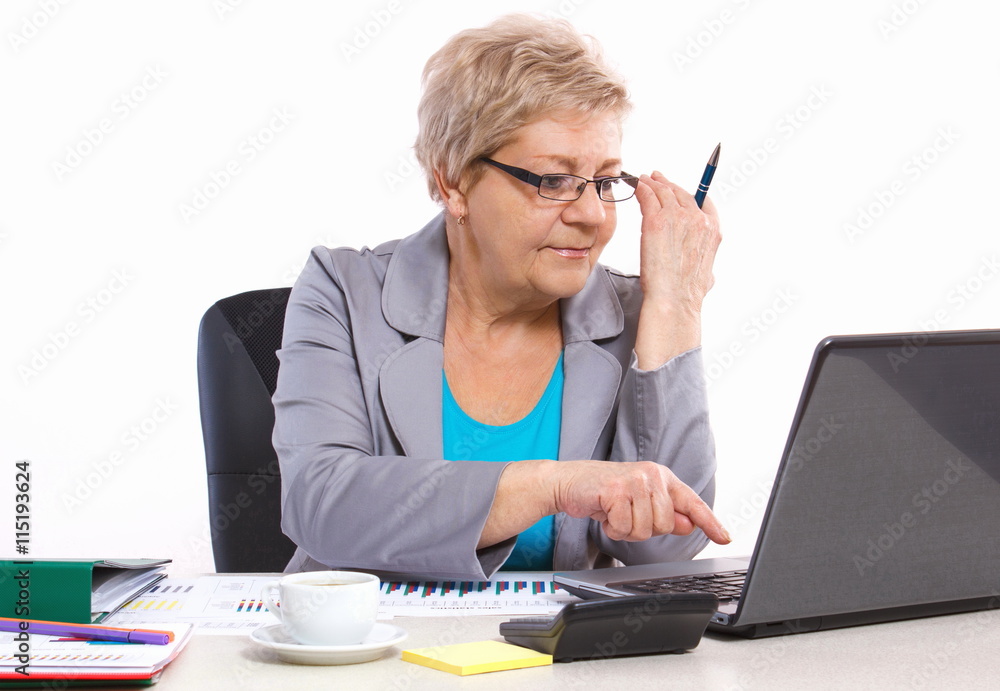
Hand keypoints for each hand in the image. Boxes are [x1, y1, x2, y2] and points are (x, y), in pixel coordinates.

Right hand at [550, 460, 730, 543]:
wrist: (570, 482)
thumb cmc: (604, 492)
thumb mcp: (639, 503)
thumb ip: (665, 513)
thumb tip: (688, 524)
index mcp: (662, 477)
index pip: (692, 503)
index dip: (710, 522)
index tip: (725, 537)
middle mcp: (652, 475)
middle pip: (666, 525)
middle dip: (645, 529)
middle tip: (627, 515)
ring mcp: (635, 481)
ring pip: (646, 530)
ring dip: (627, 530)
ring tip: (615, 513)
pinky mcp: (616, 490)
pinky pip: (625, 527)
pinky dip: (613, 528)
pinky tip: (605, 513)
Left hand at [634, 171, 720, 314]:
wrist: (674, 299)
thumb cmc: (687, 293)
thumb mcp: (708, 274)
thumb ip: (705, 262)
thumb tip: (706, 270)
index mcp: (712, 230)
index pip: (703, 201)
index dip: (690, 192)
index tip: (679, 190)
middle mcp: (697, 219)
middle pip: (681, 193)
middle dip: (668, 184)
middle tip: (657, 178)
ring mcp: (677, 217)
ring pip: (663, 192)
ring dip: (653, 183)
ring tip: (645, 179)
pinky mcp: (656, 221)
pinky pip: (648, 197)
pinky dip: (642, 189)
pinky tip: (637, 187)